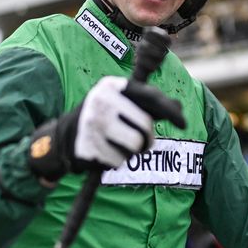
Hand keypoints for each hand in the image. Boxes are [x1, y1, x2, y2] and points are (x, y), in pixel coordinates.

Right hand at [28, 76, 183, 179]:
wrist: (63, 137)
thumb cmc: (102, 118)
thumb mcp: (122, 104)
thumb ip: (149, 105)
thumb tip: (178, 108)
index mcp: (111, 86)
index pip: (149, 96)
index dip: (169, 111)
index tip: (184, 124)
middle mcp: (101, 101)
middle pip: (144, 126)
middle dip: (147, 138)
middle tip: (140, 141)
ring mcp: (92, 124)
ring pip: (135, 146)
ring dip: (133, 152)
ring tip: (120, 145)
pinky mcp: (88, 147)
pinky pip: (119, 161)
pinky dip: (117, 160)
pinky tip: (105, 152)